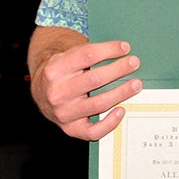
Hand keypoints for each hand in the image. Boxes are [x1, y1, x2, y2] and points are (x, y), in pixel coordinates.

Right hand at [28, 26, 142, 140]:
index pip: (86, 56)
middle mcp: (57, 92)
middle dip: (119, 69)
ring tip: (136, 84)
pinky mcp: (70, 129)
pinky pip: (92, 131)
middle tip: (134, 63)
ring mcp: (63, 113)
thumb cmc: (64, 72)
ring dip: (121, 93)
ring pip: (97, 104)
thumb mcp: (68, 57)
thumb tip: (123, 50)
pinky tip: (121, 110)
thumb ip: (90, 54)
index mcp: (55, 70)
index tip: (125, 47)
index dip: (109, 50)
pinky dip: (109, 123)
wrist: (42, 92)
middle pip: (94, 79)